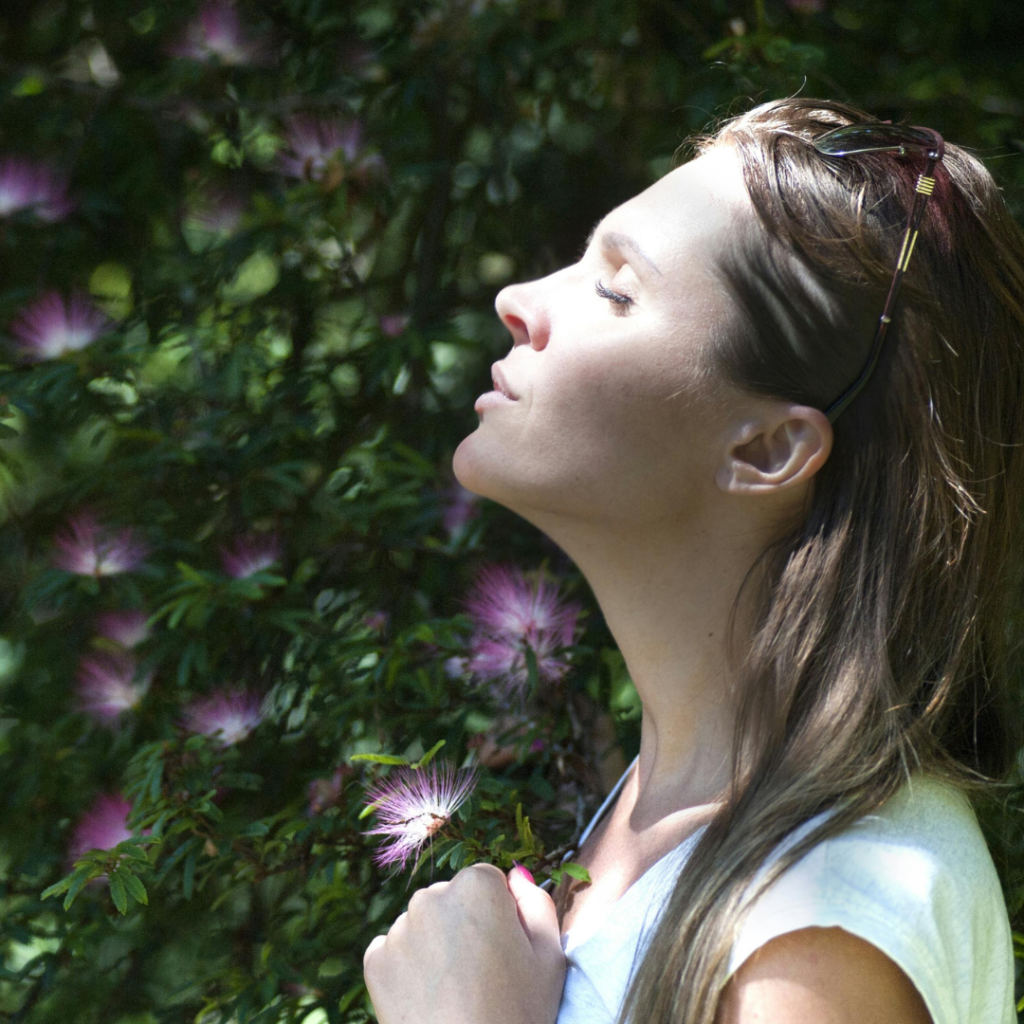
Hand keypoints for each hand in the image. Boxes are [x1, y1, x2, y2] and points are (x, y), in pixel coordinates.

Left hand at [363, 862, 566, 1023]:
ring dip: (435, 945)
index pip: (488, 881)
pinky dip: (408, 968)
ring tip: (455, 992)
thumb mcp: (550, 957)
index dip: (500, 916)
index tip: (505, 950)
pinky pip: (394, 950)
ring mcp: (399, 928)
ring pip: (423, 924)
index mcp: (477, 886)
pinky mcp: (375, 960)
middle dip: (464, 925)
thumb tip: (515, 876)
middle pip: (452, 899)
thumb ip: (537, 903)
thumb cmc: (518, 1015)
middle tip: (481, 975)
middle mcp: (431, 896)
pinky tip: (429, 998)